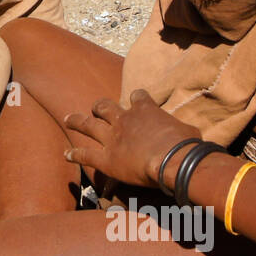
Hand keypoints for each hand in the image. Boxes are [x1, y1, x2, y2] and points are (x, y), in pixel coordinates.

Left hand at [63, 89, 200, 188]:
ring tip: (68, 119)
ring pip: (88, 125)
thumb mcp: (188, 131)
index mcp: (145, 110)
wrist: (172, 159)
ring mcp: (112, 138)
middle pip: (105, 106)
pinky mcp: (106, 158)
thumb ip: (180, 130)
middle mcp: (124, 120)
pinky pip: (85, 154)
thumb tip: (188, 136)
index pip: (138, 96)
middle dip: (99, 106)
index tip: (137, 99)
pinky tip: (66, 154)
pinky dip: (75, 154)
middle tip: (95, 108)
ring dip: (77, 121)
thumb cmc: (186, 145)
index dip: (137, 98)